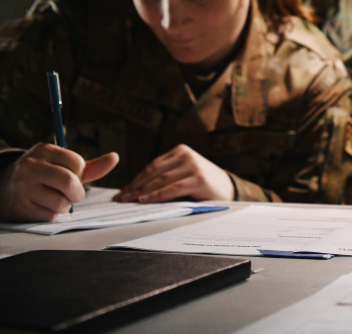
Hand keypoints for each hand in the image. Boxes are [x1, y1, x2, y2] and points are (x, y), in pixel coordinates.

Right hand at [0, 143, 118, 221]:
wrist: (2, 187)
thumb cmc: (41, 175)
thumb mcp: (61, 165)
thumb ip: (89, 166)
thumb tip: (115, 158)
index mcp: (44, 150)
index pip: (77, 163)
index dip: (80, 174)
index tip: (72, 176)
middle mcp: (31, 166)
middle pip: (69, 182)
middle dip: (77, 193)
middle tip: (72, 195)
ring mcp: (22, 187)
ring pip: (60, 203)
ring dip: (63, 205)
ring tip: (54, 198)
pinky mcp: (19, 207)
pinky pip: (49, 216)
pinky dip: (51, 214)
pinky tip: (41, 206)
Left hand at [113, 144, 233, 202]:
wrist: (230, 190)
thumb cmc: (203, 186)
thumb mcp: (184, 175)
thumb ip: (166, 178)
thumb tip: (136, 191)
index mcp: (181, 151)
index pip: (152, 166)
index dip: (135, 179)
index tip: (122, 191)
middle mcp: (186, 155)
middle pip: (154, 172)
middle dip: (135, 186)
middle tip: (120, 198)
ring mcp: (193, 166)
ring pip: (161, 180)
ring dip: (141, 191)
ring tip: (128, 200)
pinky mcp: (198, 178)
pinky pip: (172, 188)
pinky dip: (156, 195)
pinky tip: (145, 200)